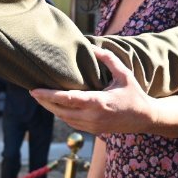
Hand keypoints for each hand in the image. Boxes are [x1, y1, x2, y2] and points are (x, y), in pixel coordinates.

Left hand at [30, 46, 153, 133]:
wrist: (145, 118)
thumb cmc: (135, 94)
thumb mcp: (124, 73)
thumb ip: (108, 59)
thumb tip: (92, 47)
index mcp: (99, 103)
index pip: (68, 100)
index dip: (49, 95)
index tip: (35, 90)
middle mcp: (93, 117)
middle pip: (60, 111)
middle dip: (45, 101)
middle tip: (32, 91)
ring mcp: (92, 126)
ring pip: (64, 119)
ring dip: (52, 109)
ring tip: (41, 97)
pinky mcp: (93, 131)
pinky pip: (71, 123)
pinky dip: (62, 114)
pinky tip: (57, 105)